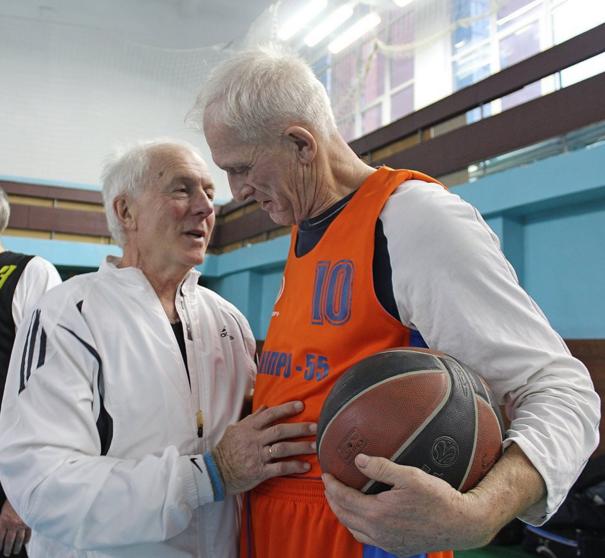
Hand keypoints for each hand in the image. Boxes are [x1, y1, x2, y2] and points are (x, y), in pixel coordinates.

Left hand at [0, 500, 30, 555]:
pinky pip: (28, 533)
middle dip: (7, 549)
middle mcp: (13, 524)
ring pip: (19, 539)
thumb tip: (3, 531)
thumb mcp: (4, 510)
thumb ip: (3, 521)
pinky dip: (26, 539)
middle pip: (9, 541)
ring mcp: (23, 524)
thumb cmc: (14, 499)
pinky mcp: (30, 522)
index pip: (0, 538)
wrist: (27, 491)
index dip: (0, 545)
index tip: (0, 549)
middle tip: (7, 553)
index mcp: (4, 521)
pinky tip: (24, 542)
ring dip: (16, 547)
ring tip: (15, 551)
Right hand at [213, 401, 316, 494]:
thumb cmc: (226, 449)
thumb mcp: (235, 429)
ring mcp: (257, 456)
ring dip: (301, 447)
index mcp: (249, 428)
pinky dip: (294, 467)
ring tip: (315, 446)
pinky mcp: (259, 472)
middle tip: (316, 427)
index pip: (270, 414)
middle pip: (280, 431)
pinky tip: (306, 466)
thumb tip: (265, 405)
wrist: (215, 473)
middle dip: (300, 428)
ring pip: (283, 449)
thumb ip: (252, 418)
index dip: (286, 409)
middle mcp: (255, 440)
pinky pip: (280, 468)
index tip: (301, 405)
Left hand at [323, 454, 495, 556]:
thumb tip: (358, 460)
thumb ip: (381, 467)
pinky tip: (363, 516)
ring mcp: (388, 543)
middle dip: (333, 500)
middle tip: (329, 486)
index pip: (344, 499)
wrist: (461, 524)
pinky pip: (368, 538)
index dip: (332, 486)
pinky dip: (358, 526)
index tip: (326, 474)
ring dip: (344, 514)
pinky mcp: (397, 548)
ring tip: (342, 499)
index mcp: (378, 514)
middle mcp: (379, 532)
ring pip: (354, 530)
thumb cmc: (438, 497)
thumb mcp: (410, 475)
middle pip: (345, 516)